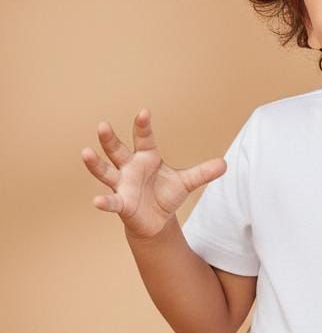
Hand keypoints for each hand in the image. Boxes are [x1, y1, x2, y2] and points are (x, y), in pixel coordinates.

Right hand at [81, 108, 226, 239]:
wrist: (156, 220)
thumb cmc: (166, 194)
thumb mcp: (186, 183)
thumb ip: (203, 173)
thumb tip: (225, 164)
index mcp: (146, 156)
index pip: (143, 138)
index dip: (143, 125)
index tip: (144, 112)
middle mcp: (129, 167)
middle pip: (117, 149)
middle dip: (109, 139)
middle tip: (102, 125)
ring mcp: (122, 184)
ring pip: (106, 171)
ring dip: (95, 163)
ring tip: (85, 152)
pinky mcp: (121, 203)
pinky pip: (111, 201)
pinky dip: (104, 201)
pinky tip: (96, 200)